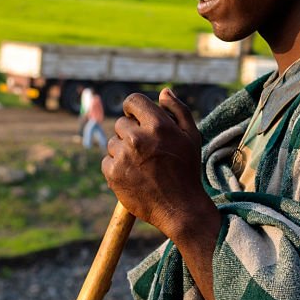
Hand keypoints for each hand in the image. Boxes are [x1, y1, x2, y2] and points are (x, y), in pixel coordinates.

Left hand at [102, 88, 207, 236]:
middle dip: (132, 132)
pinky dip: (117, 166)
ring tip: (142, 164)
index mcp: (158, 125)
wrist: (180, 207)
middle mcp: (138, 138)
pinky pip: (107, 160)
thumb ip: (178, 110)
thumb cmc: (187, 170)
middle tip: (148, 149)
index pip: (133, 101)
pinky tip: (134, 174)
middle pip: (121, 122)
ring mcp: (123, 156)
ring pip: (113, 142)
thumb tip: (164, 92)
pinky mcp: (112, 173)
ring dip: (124, 149)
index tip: (140, 119)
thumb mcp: (192, 136)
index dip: (136, 109)